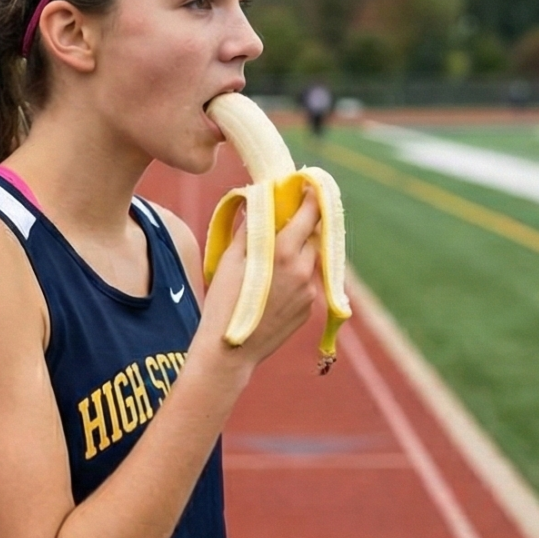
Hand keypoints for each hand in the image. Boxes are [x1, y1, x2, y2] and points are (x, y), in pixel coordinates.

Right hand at [199, 195, 325, 367]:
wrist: (231, 350)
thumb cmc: (224, 301)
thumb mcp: (231, 260)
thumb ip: (251, 230)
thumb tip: (259, 205)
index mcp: (283, 253)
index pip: (308, 216)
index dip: (311, 199)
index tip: (310, 186)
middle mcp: (303, 270)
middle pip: (315, 236)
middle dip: (306, 225)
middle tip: (291, 217)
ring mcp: (310, 291)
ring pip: (313, 260)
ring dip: (301, 250)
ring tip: (279, 252)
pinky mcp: (310, 307)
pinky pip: (309, 282)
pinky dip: (298, 274)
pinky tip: (276, 282)